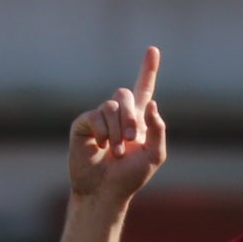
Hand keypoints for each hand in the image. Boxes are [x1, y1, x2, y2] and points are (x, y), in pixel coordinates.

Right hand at [67, 45, 168, 209]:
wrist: (104, 191)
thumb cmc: (129, 177)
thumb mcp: (154, 155)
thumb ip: (158, 129)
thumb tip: (152, 103)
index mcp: (137, 119)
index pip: (144, 89)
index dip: (148, 69)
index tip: (153, 50)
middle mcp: (118, 114)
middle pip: (125, 94)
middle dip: (131, 117)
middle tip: (131, 140)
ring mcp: (100, 118)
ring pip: (112, 106)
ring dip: (117, 131)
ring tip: (115, 152)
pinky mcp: (84, 124)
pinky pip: (96, 116)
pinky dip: (103, 133)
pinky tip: (100, 147)